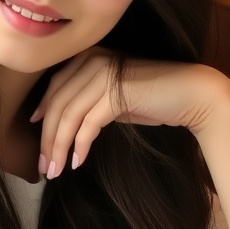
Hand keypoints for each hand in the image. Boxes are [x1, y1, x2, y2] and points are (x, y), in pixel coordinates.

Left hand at [31, 49, 229, 177]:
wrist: (191, 95)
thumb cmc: (152, 99)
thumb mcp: (112, 98)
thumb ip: (87, 103)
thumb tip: (58, 126)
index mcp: (88, 57)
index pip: (54, 90)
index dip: (41, 118)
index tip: (38, 144)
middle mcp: (92, 61)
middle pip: (56, 105)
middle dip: (47, 140)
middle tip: (44, 167)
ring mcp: (103, 74)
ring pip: (68, 117)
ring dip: (59, 148)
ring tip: (56, 171)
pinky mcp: (115, 92)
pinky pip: (87, 124)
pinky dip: (79, 146)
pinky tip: (78, 162)